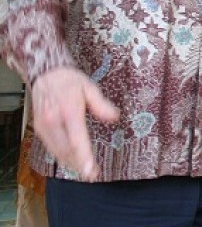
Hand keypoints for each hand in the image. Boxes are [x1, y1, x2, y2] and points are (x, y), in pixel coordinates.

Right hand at [31, 67, 119, 181]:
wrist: (46, 74)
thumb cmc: (70, 81)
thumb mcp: (89, 88)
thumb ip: (101, 104)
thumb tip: (114, 117)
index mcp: (68, 110)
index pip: (76, 138)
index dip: (83, 156)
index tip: (89, 169)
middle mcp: (53, 121)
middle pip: (66, 150)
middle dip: (79, 164)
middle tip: (92, 174)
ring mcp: (44, 126)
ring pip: (57, 151)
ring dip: (70, 163)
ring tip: (85, 170)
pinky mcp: (40, 129)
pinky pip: (51, 147)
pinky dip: (61, 156)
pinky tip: (71, 160)